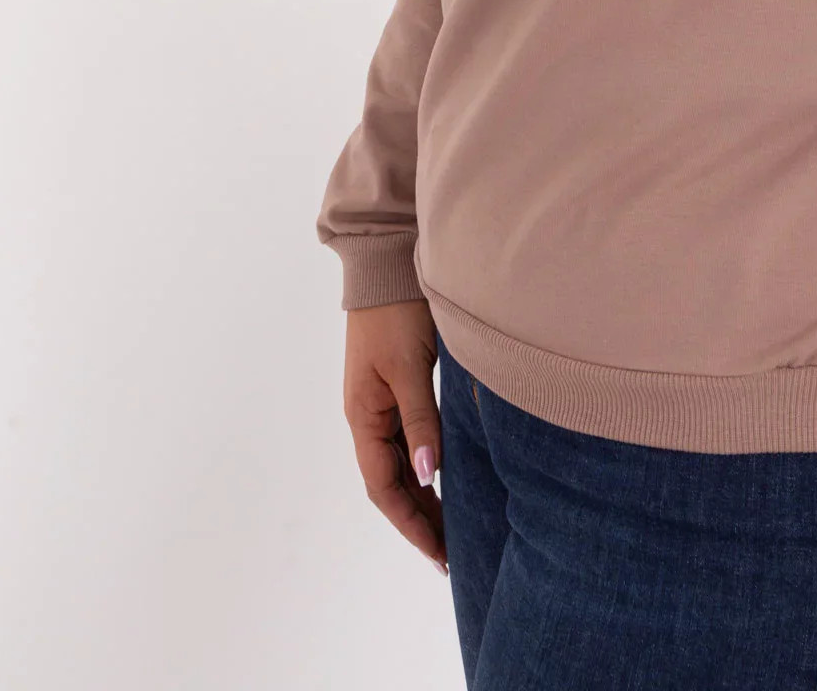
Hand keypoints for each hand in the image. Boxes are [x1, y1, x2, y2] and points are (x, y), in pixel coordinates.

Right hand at [342, 298, 447, 573]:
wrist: (386, 263)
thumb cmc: (395, 313)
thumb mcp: (408, 368)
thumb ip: (420, 420)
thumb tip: (429, 475)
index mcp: (363, 416)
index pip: (383, 487)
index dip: (410, 523)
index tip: (438, 553)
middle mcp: (368, 415)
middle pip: (391, 481)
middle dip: (419, 518)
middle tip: (452, 552)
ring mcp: (382, 401)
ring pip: (402, 462)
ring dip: (423, 495)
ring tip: (453, 526)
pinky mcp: (399, 384)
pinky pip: (410, 438)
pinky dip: (428, 463)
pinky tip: (447, 475)